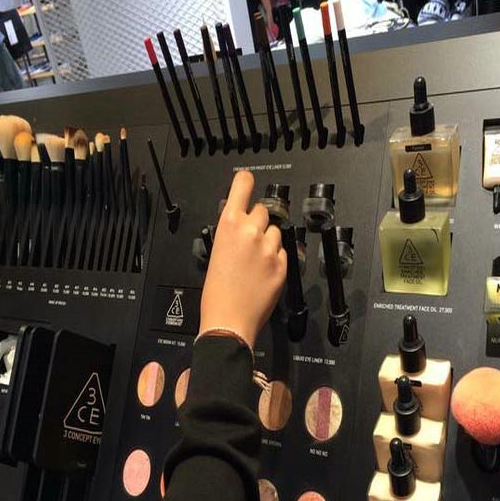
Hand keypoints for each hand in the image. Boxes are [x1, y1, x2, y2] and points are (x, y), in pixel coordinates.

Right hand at [199, 171, 286, 347]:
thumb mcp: (216, 252)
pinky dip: (275, 259)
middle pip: (262, 210)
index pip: (243, 185)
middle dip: (257, 221)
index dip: (245, 182)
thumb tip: (241, 225)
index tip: (247, 180)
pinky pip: (283, 253)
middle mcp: (251, 231)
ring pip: (275, 231)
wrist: (228, 320)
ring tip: (255, 260)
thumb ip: (232, 233)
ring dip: (268, 240)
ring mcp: (269, 248)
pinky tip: (262, 273)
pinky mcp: (282, 265)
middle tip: (249, 240)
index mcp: (229, 224)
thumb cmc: (216, 292)